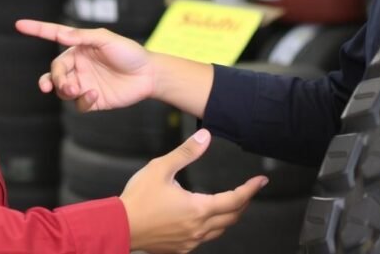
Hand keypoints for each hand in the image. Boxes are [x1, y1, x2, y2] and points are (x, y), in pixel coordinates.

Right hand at [15, 19, 155, 111]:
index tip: (18, 24)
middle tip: (65, 84)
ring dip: (64, 90)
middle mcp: (79, 64)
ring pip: (62, 90)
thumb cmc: (129, 52)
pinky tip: (93, 95)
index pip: (54, 36)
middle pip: (55, 72)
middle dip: (55, 78)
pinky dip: (82, 101)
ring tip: (75, 89)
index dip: (36, 29)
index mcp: (80, 47)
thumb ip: (83, 37)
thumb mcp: (107, 39)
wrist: (149, 75)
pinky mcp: (93, 99)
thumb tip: (60, 32)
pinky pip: (78, 103)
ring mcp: (85, 82)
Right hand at [120, 129, 267, 252]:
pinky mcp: (180, 249)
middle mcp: (198, 229)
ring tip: (231, 203)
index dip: (250, 189)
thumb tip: (205, 137)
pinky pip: (204, 240)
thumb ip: (186, 153)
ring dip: (229, 216)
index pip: (235, 200)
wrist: (118, 227)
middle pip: (232, 217)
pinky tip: (205, 220)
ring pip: (220, 230)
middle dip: (243, 202)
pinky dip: (212, 228)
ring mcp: (189, 242)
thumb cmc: (138, 198)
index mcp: (198, 209)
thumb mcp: (160, 168)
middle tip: (248, 190)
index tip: (261, 180)